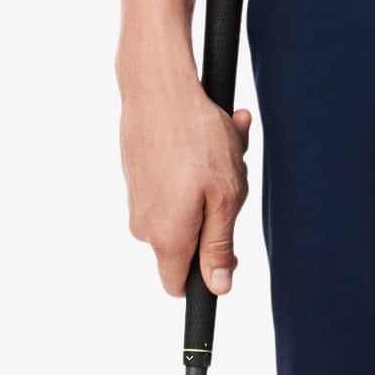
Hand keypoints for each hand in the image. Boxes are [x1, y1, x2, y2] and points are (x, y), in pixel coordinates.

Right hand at [118, 59, 253, 297]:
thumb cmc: (197, 138)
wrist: (158, 87)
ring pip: (185, 203)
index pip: (179, 285)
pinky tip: (211, 130)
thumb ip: (219, 245)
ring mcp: (137, 197)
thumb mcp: (225, 196)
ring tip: (228, 141)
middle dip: (217, 210)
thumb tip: (218, 287)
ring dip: (212, 178)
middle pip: (188, 237)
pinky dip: (194, 161)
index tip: (228, 247)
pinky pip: (172, 179)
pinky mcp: (137, 172)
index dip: (207, 273)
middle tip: (237, 174)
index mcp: (166, 238)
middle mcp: (143, 224)